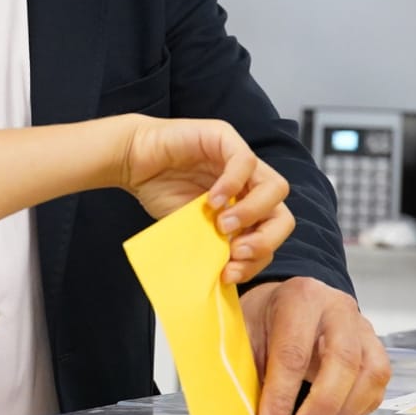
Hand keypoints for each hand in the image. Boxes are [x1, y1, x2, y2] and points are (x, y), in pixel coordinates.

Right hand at [120, 116, 292, 284]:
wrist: (132, 162)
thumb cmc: (161, 192)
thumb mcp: (193, 229)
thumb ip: (216, 245)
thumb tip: (229, 277)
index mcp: (246, 206)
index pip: (270, 235)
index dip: (258, 258)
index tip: (230, 272)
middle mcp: (250, 184)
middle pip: (283, 215)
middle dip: (265, 241)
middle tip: (236, 252)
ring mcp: (241, 159)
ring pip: (276, 189)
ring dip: (252, 214)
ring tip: (223, 225)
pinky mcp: (226, 138)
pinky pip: (245, 161)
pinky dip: (232, 185)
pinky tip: (211, 200)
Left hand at [240, 278, 390, 414]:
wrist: (286, 303)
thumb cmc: (265, 320)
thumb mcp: (244, 336)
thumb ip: (246, 371)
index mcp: (300, 298)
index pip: (293, 352)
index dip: (281, 396)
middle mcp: (337, 308)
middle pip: (343, 358)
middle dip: (323, 404)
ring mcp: (362, 326)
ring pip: (370, 372)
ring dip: (345, 409)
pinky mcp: (375, 346)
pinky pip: (378, 383)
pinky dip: (359, 408)